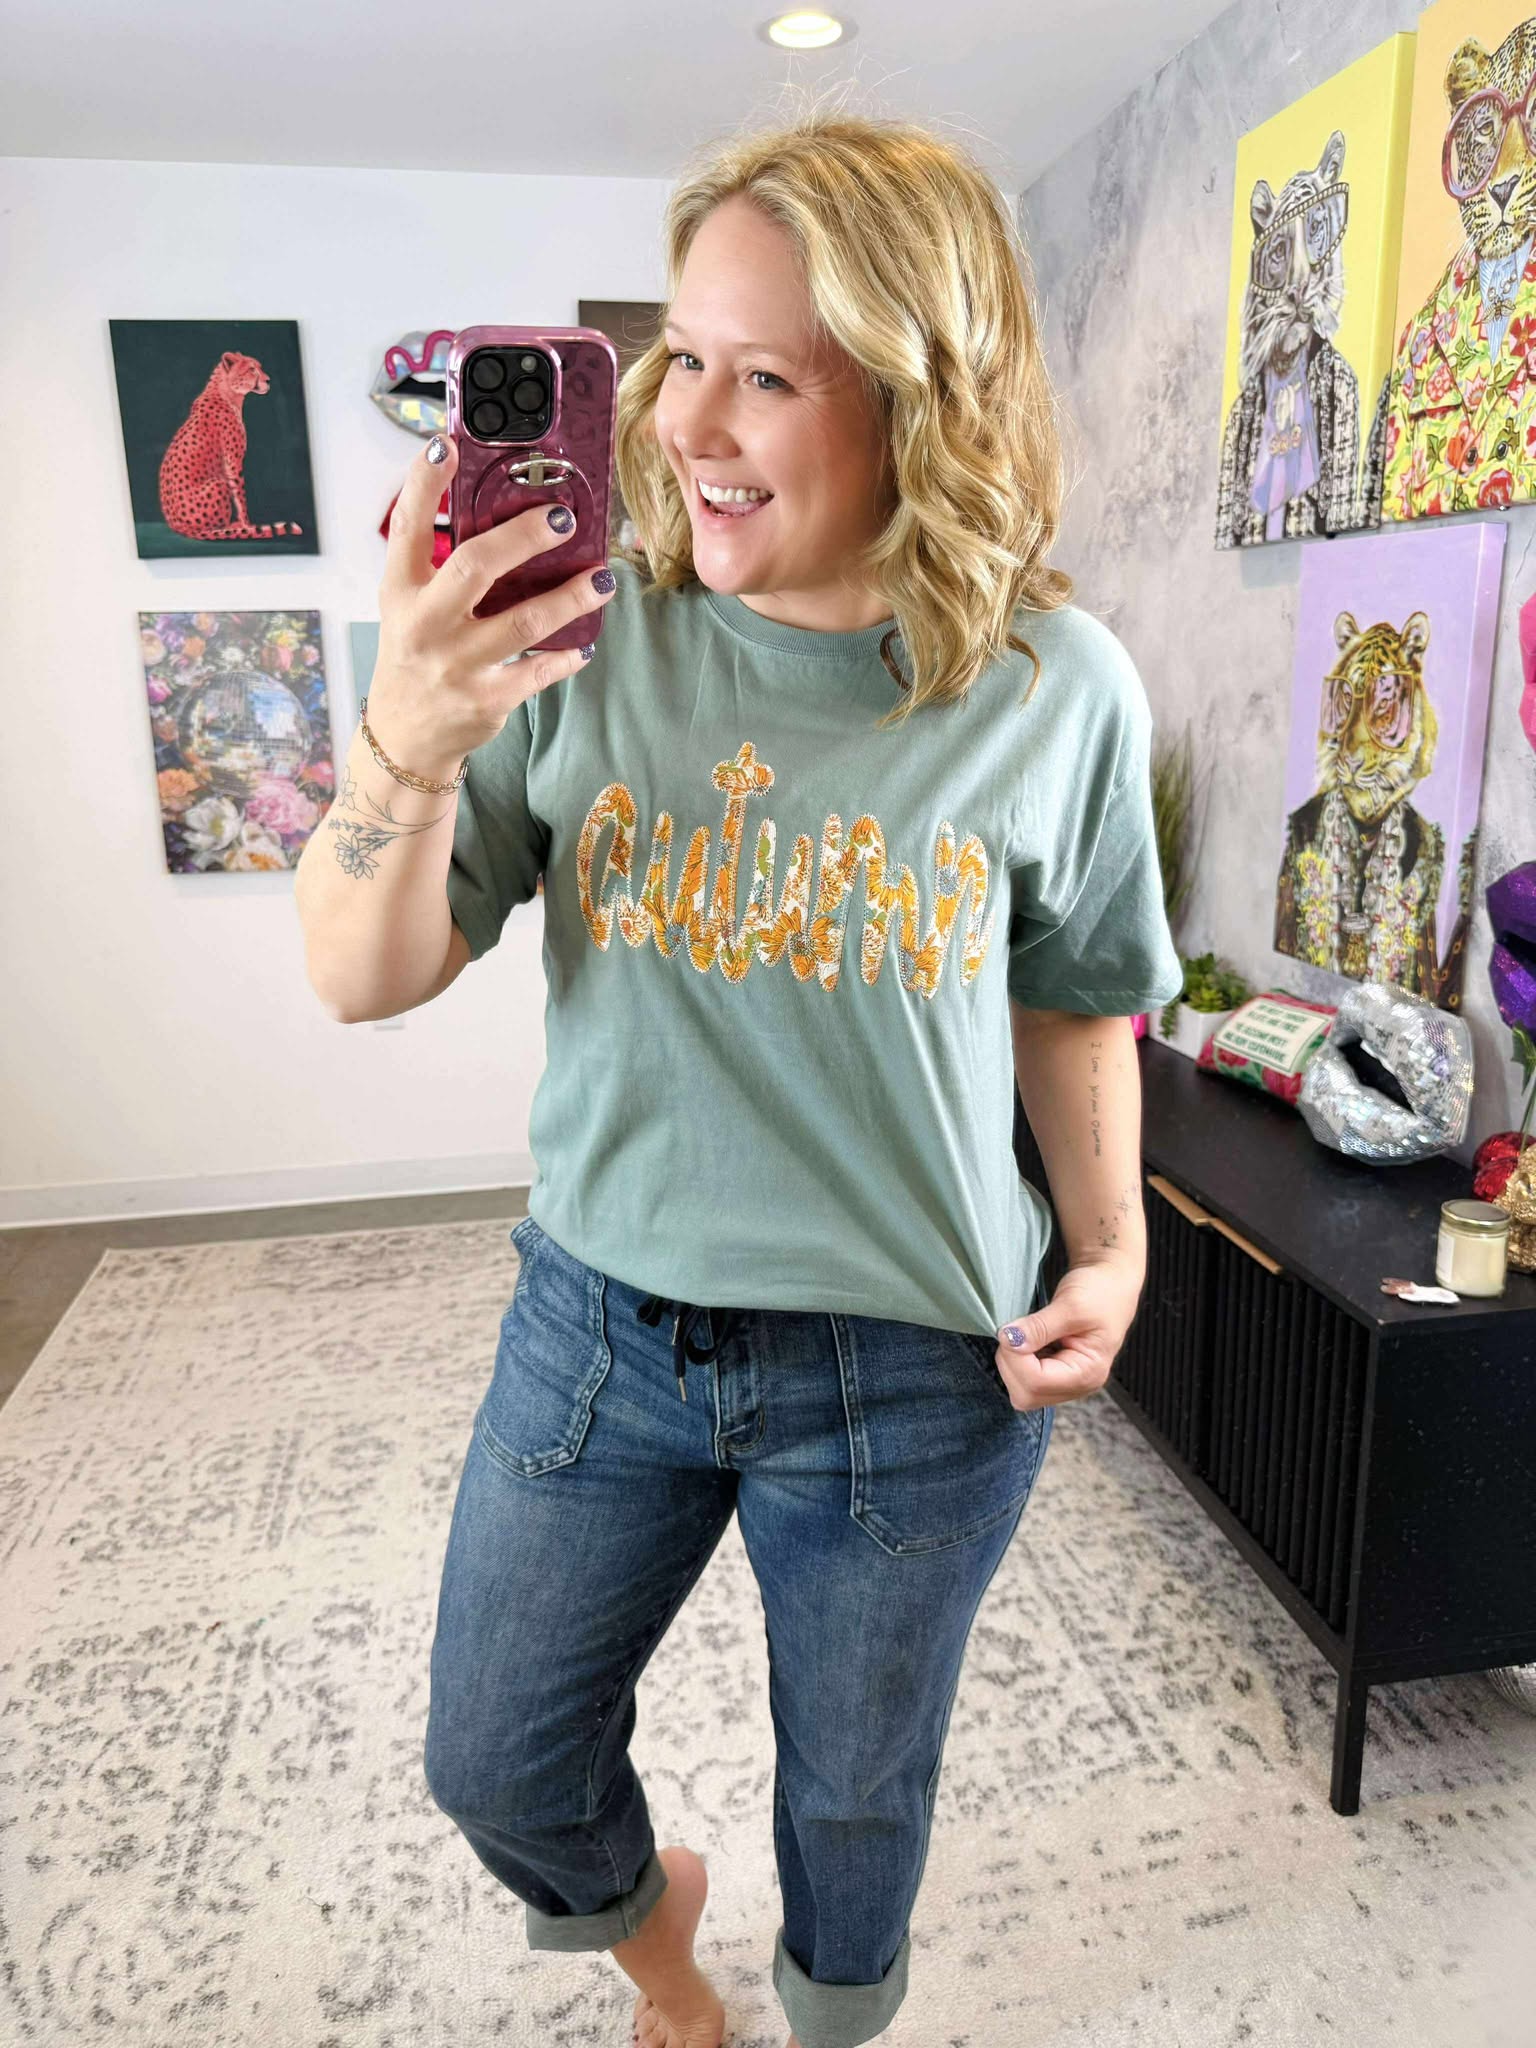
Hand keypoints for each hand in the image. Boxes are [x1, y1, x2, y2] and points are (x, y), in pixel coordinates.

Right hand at [369, 432, 615, 772]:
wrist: (405, 736)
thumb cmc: (416, 656)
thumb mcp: (409, 608)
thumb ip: (442, 568)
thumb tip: (504, 519)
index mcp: (401, 591)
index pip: (407, 526)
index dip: (424, 483)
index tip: (446, 444)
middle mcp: (425, 625)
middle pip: (475, 566)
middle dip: (524, 537)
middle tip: (563, 518)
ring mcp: (457, 664)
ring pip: (523, 622)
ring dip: (570, 597)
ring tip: (600, 578)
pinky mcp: (487, 698)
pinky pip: (540, 671)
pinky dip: (567, 655)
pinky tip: (584, 641)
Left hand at [988, 1254, 1144, 1411]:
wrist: (1113, 1282)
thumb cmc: (1101, 1292)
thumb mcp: (1071, 1305)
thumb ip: (1039, 1327)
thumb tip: (1008, 1340)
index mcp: (1087, 1373)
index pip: (1036, 1382)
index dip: (1015, 1357)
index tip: (1012, 1329)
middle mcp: (1077, 1385)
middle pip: (1026, 1394)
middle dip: (1011, 1363)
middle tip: (1016, 1331)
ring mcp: (1066, 1383)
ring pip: (1022, 1391)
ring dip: (1013, 1363)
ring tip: (1026, 1334)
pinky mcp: (1055, 1374)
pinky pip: (1025, 1380)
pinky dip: (1017, 1361)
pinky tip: (1029, 1340)